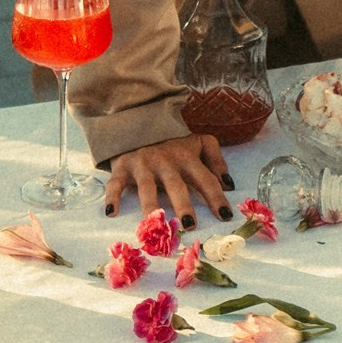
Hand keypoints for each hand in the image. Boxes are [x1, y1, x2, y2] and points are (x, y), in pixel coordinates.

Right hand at [104, 132, 232, 224]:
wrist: (138, 119)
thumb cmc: (172, 141)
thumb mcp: (198, 142)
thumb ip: (216, 160)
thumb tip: (229, 184)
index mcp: (186, 158)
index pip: (205, 179)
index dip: (216, 197)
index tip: (226, 216)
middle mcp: (166, 162)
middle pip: (176, 185)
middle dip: (183, 204)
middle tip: (189, 223)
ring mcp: (143, 164)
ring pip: (147, 187)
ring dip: (151, 204)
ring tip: (155, 221)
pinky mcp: (123, 166)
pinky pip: (116, 183)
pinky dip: (112, 196)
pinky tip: (111, 211)